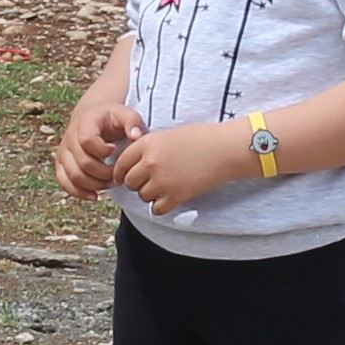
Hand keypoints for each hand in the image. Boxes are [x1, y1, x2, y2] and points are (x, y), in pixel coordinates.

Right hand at [55, 92, 142, 200]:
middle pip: (83, 162)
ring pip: (74, 175)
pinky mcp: (61, 164)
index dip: (103, 151)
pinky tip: (95, 196)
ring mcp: (63, 151)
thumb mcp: (124, 114)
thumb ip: (133, 122)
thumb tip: (136, 136)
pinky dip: (79, 192)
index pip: (87, 141)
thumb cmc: (112, 119)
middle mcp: (70, 137)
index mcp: (84, 123)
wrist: (94, 118)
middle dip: (104, 173)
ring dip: (95, 184)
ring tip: (112, 184)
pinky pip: (64, 182)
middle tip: (119, 176)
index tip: (116, 150)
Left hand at [115, 119, 254, 215]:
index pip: (121, 163)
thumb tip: (134, 163)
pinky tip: (170, 198)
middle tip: (149, 181)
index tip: (122, 177)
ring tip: (165, 187)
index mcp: (147, 144)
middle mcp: (151, 162)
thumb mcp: (168, 135)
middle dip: (137, 183)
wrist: (224, 149)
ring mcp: (163, 180)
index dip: (120, 172)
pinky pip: (156, 209)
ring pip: (142, 196)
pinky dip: (161, 206)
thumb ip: (149, 148)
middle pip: (130, 182)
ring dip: (150, 194)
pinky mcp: (176, 196)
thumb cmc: (201, 138)